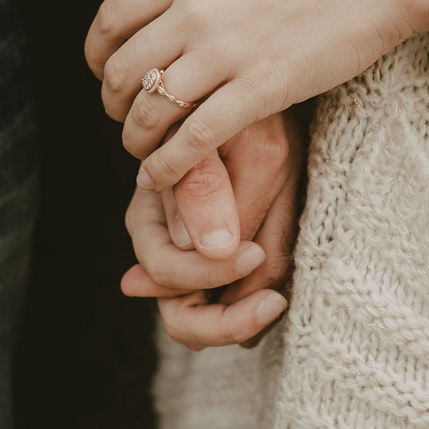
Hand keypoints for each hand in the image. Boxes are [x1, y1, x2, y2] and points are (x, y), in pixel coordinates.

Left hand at [85, 0, 428, 193]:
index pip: (111, 20)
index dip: (97, 55)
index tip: (105, 74)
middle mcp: (196, 12)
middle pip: (123, 70)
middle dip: (113, 103)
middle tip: (124, 118)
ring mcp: (228, 52)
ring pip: (152, 109)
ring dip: (136, 139)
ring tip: (142, 152)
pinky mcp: (263, 88)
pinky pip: (196, 137)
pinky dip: (168, 164)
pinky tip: (160, 176)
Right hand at [121, 110, 305, 349]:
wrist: (261, 108)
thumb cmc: (246, 118)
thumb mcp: (232, 144)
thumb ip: (207, 192)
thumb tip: (208, 248)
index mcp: (150, 221)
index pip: (166, 276)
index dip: (209, 274)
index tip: (254, 254)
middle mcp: (163, 249)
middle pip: (181, 319)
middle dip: (228, 320)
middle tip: (274, 303)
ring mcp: (191, 262)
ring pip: (211, 318)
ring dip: (247, 315)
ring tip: (278, 298)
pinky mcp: (224, 264)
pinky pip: (235, 304)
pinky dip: (255, 304)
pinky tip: (275, 293)